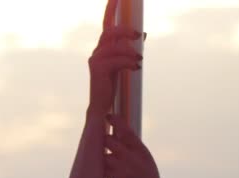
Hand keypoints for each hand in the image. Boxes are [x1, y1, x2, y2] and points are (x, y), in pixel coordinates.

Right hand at [88, 0, 141, 115]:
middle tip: (139, 34)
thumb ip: (130, 48)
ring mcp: (95, 59)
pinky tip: (136, 67)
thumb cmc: (113, 86)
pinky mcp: (98, 69)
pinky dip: (128, 62)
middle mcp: (97, 51)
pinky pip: (116, 60)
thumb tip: (142, 33)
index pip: (107, 24)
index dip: (111, 8)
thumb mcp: (124, 64)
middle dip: (125, 30)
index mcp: (104, 48)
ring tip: (140, 58)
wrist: (101, 106)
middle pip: (110, 31)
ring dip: (130, 50)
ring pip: (114, 45)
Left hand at [103, 114, 169, 177]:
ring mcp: (125, 170)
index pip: (128, 132)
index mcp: (144, 154)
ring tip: (102, 159)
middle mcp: (135, 160)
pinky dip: (101, 168)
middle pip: (111, 141)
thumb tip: (122, 141)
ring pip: (104, 155)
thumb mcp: (148, 168)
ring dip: (101, 156)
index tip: (107, 116)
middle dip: (103, 140)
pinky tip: (101, 171)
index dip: (116, 122)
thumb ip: (136, 155)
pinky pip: (103, 169)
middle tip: (98, 140)